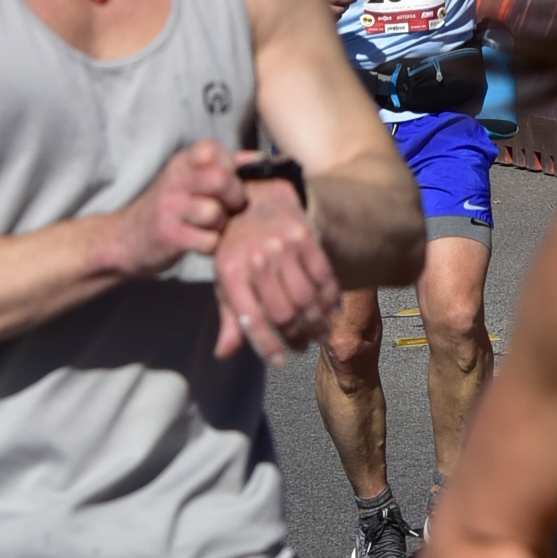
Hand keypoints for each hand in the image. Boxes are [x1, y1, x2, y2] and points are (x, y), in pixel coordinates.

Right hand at [115, 139, 247, 276]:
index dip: (230, 165)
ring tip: (212, 228)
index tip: (231, 180)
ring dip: (222, 225)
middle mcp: (174, 181)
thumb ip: (223, 168)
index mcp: (181, 163)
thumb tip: (259, 158)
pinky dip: (212, 245)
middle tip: (232, 208)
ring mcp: (169, 208)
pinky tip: (201, 242)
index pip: (212, 149)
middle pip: (220, 179)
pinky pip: (208, 240)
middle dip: (235, 197)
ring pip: (215, 212)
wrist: (127, 239)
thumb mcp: (189, 180)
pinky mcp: (169, 236)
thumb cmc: (170, 209)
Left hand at [211, 180, 340, 362]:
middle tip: (302, 347)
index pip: (251, 319)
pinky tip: (332, 313)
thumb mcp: (226, 278)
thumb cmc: (237, 245)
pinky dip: (331, 300)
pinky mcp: (305, 237)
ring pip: (306, 298)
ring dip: (317, 323)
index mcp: (230, 271)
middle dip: (296, 336)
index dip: (267, 346)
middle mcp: (256, 259)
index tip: (280, 362)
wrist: (254, 195)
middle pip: (283, 312)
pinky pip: (323, 277)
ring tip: (319, 335)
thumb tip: (224, 354)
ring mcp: (282, 247)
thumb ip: (229, 316)